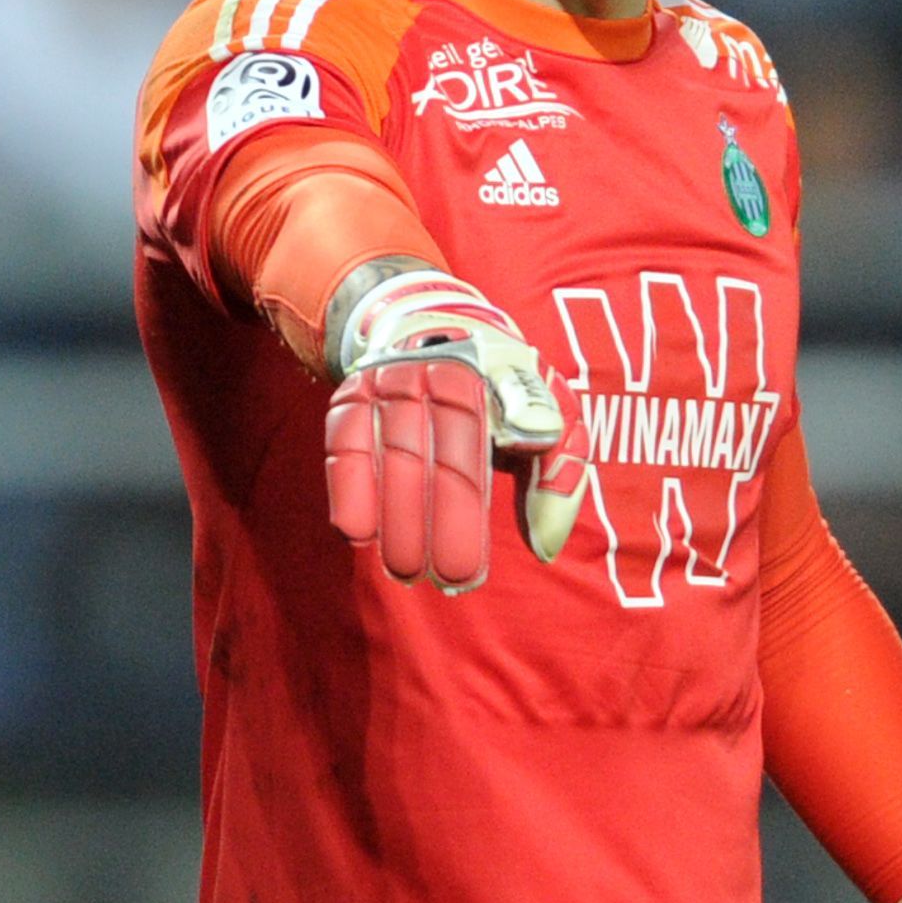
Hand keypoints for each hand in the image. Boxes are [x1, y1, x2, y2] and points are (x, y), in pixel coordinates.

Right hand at [321, 266, 591, 592]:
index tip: (468, 568)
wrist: (436, 323)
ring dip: (391, 520)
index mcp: (484, 374)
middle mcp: (428, 372)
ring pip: (383, 456)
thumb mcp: (553, 409)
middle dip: (429, 527)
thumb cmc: (505, 387)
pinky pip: (342, 443)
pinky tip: (356, 533)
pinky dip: (347, 488)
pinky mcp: (350, 393)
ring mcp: (385, 381)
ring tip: (405, 571)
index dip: (462, 515)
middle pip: (422, 459)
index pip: (466, 451)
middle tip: (442, 580)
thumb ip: (559, 470)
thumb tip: (545, 545)